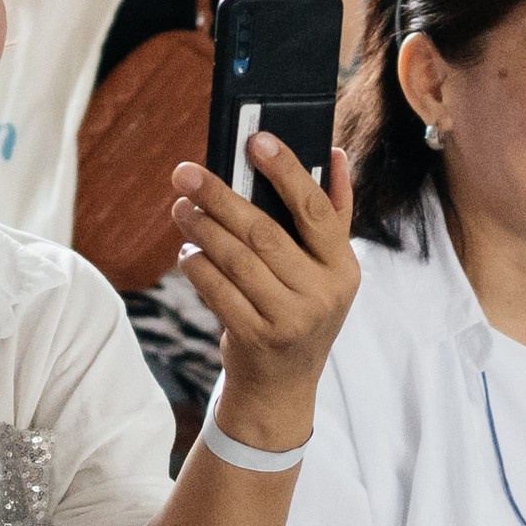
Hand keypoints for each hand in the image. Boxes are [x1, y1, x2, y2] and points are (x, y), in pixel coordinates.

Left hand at [170, 142, 361, 400]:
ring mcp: (289, 319)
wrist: (283, 385)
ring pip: (236, 260)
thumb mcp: (328, 268)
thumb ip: (334, 211)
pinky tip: (188, 251)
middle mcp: (322, 293)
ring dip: (203, 229)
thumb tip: (336, 152)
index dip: (286, 171)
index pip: (315, 210)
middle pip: (265, 233)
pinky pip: (217, 290)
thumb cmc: (302, 310)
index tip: (256, 140)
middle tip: (186, 173)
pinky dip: (197, 266)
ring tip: (181, 207)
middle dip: (221, 198)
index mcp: (343, 267)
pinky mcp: (255, 338)